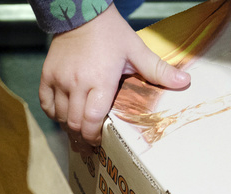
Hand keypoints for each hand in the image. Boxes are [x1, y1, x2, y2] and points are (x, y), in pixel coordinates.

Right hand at [39, 3, 190, 146]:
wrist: (81, 12)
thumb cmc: (109, 32)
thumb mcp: (135, 50)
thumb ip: (158, 70)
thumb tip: (184, 82)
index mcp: (100, 80)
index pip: (93, 120)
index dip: (95, 137)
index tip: (101, 142)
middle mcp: (77, 83)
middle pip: (75, 123)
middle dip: (83, 137)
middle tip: (92, 142)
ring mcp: (59, 79)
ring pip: (60, 117)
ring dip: (70, 127)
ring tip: (80, 130)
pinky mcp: (47, 75)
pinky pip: (46, 104)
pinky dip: (55, 114)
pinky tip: (65, 115)